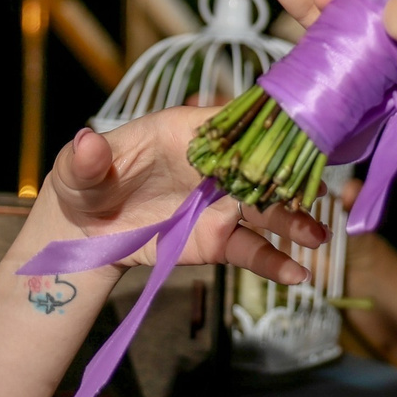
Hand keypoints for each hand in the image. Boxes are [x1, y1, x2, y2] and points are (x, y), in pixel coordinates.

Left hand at [47, 111, 327, 284]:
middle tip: (320, 188)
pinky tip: (296, 274)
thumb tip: (86, 143)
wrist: (83, 233)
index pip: (229, 122)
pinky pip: (251, 249)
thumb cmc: (84, 183)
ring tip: (317, 236)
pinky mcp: (217, 240)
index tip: (292, 133)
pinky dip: (275, 262)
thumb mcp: (76, 170)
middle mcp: (211, 166)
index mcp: (184, 133)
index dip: (260, 126)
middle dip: (290, 174)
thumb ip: (85, 160)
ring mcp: (219, 204)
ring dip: (295, 219)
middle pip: (259, 164)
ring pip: (265, 208)